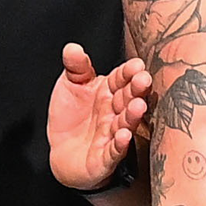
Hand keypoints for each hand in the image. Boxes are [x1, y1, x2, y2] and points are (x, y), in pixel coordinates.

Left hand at [47, 43, 150, 190]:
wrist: (62, 153)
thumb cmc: (71, 117)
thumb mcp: (70, 85)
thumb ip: (75, 67)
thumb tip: (72, 47)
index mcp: (108, 92)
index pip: (120, 79)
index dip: (128, 72)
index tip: (137, 65)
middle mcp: (113, 112)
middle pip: (127, 99)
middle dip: (136, 90)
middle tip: (143, 80)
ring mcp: (112, 135)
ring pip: (125, 124)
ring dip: (132, 116)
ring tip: (138, 106)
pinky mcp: (105, 158)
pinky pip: (114, 151)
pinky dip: (120, 144)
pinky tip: (124, 136)